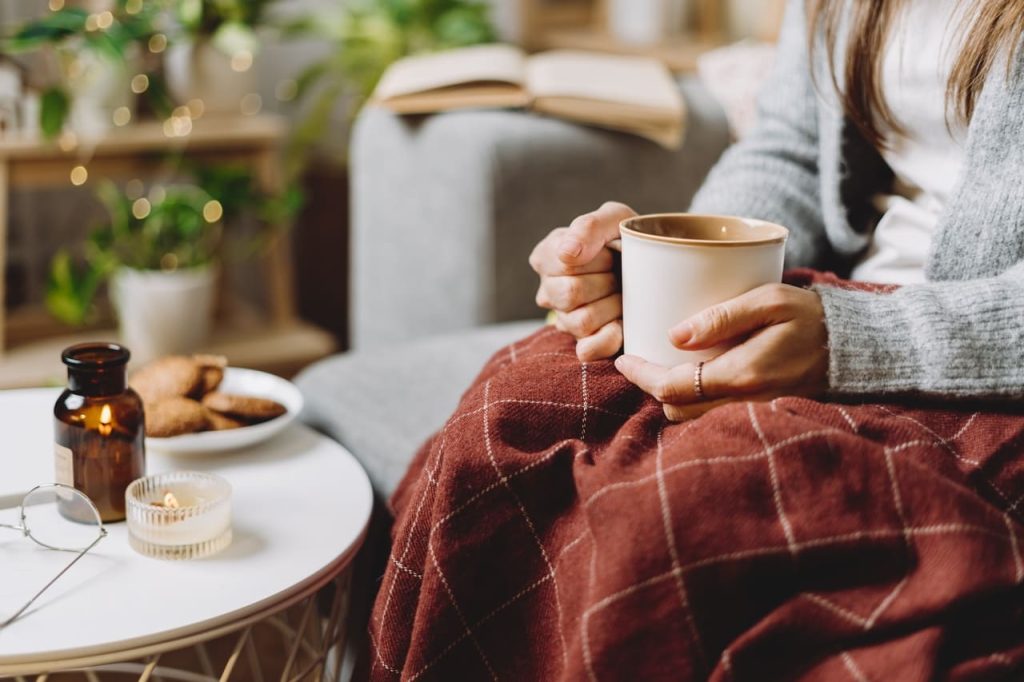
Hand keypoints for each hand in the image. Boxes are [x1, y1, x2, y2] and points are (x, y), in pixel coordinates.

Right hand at [530, 202, 635, 360]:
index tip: (611, 252)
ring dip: (612, 306)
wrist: (656, 267)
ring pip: (581, 321)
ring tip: (623, 294)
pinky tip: (622, 322)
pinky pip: (588, 350)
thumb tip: (568, 253)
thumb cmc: (628, 240)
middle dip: (605, 282)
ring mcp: (564, 320)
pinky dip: (610, 337)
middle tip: (620, 274)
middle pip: (569, 294)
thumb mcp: (614, 219)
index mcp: (547, 256)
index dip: (596, 259)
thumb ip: (589, 226)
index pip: (563, 264)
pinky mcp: (584, 344)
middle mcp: (549, 290)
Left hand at [614, 284, 828, 420]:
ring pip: (691, 417)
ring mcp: (751, 412)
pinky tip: (693, 375)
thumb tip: (673, 335)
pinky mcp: (758, 413)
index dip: (641, 375)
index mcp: (741, 375)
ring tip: (663, 364)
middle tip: (641, 357)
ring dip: (673, 395)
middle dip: (653, 386)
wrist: (855, 348)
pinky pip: (711, 415)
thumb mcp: (769, 301)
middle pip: (675, 409)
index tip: (623, 358)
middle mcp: (742, 402)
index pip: (672, 387)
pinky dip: (694, 400)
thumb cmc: (812, 318)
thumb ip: (722, 317)